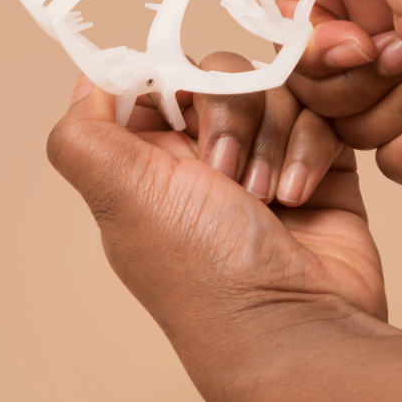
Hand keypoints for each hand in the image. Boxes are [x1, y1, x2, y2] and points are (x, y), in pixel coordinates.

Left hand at [47, 57, 385, 383]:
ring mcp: (265, 160)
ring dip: (272, 140)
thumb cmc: (204, 270)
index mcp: (149, 161)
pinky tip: (298, 197)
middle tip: (226, 174)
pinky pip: (319, 116)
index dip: (174, 80)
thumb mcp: (120, 195)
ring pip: (275, 91)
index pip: (158, 80)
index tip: (184, 108)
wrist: (295, 325)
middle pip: (222, 75)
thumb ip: (83, 132)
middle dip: (231, 116)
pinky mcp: (317, 167)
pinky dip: (310, 151)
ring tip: (269, 199)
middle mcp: (203, 157)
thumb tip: (92, 81)